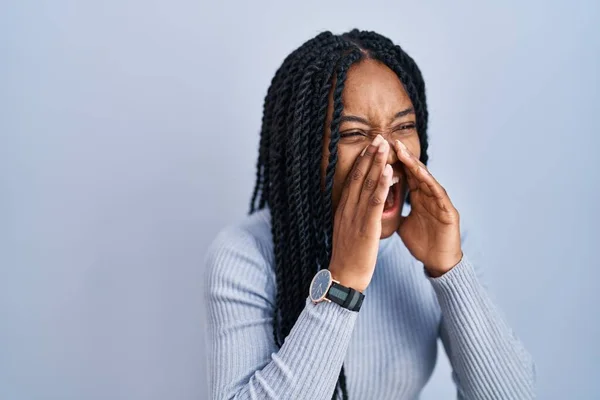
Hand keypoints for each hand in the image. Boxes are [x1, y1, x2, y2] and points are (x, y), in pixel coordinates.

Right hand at [329, 134, 391, 291]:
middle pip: (359, 177)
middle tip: (378, 137)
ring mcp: (356, 217)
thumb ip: (351, 216)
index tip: (368, 147)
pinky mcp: (366, 226)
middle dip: (369, 156)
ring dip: (376, 163)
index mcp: (343, 210)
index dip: (361, 162)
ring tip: (384, 146)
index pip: (352, 181)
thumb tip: (354, 206)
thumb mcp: (346, 232)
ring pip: (367, 184)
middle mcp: (348, 209)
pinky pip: (375, 202)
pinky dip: (382, 185)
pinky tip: (389, 171)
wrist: (343, 277)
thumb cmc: (348, 258)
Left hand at [392, 139, 461, 276]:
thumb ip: (393, 211)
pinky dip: (431, 184)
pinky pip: (440, 195)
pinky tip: (423, 175)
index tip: (381, 150)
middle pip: (416, 172)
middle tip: (392, 142)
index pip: (405, 175)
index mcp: (418, 198)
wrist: (437, 263)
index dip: (394, 162)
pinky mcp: (449, 213)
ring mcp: (440, 203)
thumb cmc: (422, 243)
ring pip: (428, 179)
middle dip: (404, 157)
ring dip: (417, 166)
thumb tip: (377, 203)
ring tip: (405, 154)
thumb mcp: (402, 224)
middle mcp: (429, 196)